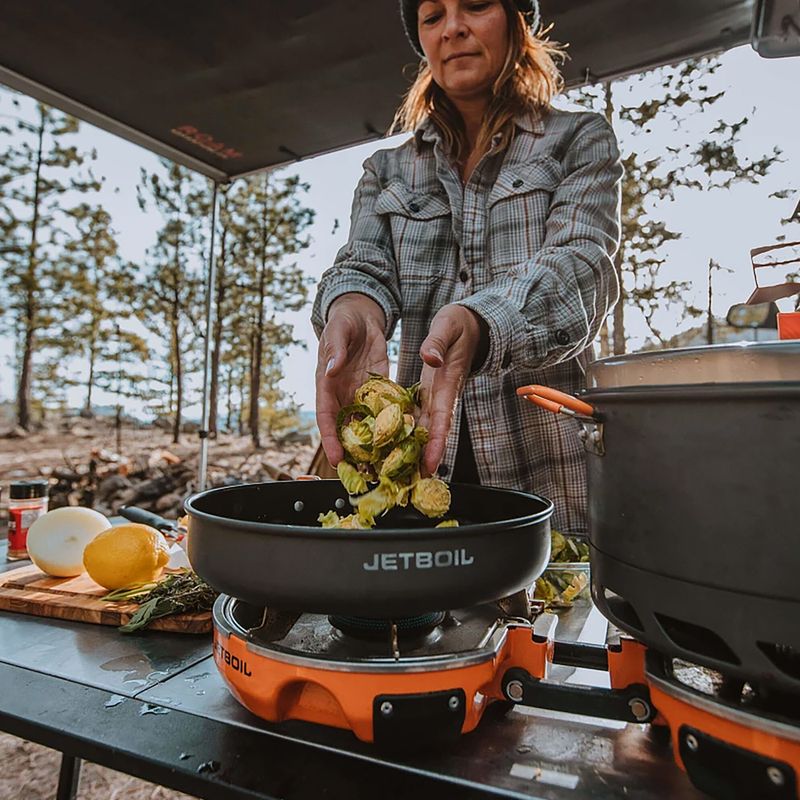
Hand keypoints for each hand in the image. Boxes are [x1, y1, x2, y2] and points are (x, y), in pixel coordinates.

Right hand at [315, 294, 388, 465]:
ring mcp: (360, 394)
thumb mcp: (339, 331)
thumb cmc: (344, 321)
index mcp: (327, 383)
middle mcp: (342, 394)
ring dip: (372, 444)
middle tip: (362, 474)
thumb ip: (335, 350)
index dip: (330, 438)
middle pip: (344, 428)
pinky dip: (390, 425)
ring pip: (363, 424)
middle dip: (351, 451)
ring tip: (383, 466)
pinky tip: (402, 440)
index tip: (337, 458)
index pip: (326, 416)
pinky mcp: (378, 389)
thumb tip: (331, 369)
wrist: (361, 315)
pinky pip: (383, 410)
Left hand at [417, 305, 485, 475]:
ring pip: (425, 430)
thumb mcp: (448, 326)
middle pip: (434, 432)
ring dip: (415, 452)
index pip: (443, 417)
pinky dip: (407, 435)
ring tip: (402, 475)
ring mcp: (434, 397)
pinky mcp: (427, 395)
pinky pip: (416, 418)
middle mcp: (441, 395)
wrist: (469, 324)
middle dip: (425, 458)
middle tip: (413, 483)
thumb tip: (430, 357)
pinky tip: (393, 448)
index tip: (431, 464)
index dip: (438, 442)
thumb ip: (438, 342)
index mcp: (447, 382)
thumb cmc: (459, 324)